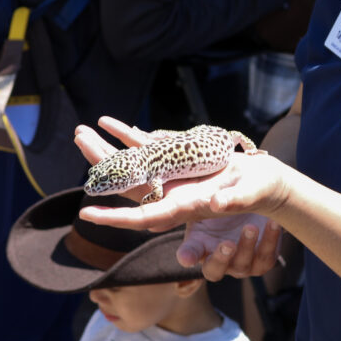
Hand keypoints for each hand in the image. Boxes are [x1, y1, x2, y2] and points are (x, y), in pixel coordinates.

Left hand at [75, 117, 286, 279]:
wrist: (263, 182)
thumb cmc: (259, 191)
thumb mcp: (249, 194)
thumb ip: (235, 200)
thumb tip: (218, 203)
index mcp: (182, 207)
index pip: (141, 215)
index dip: (113, 217)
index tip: (86, 213)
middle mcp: (169, 192)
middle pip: (125, 183)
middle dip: (99, 163)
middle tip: (77, 138)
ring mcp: (169, 176)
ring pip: (129, 164)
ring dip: (106, 148)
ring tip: (83, 129)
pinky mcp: (175, 160)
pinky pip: (144, 148)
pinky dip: (127, 136)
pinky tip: (110, 123)